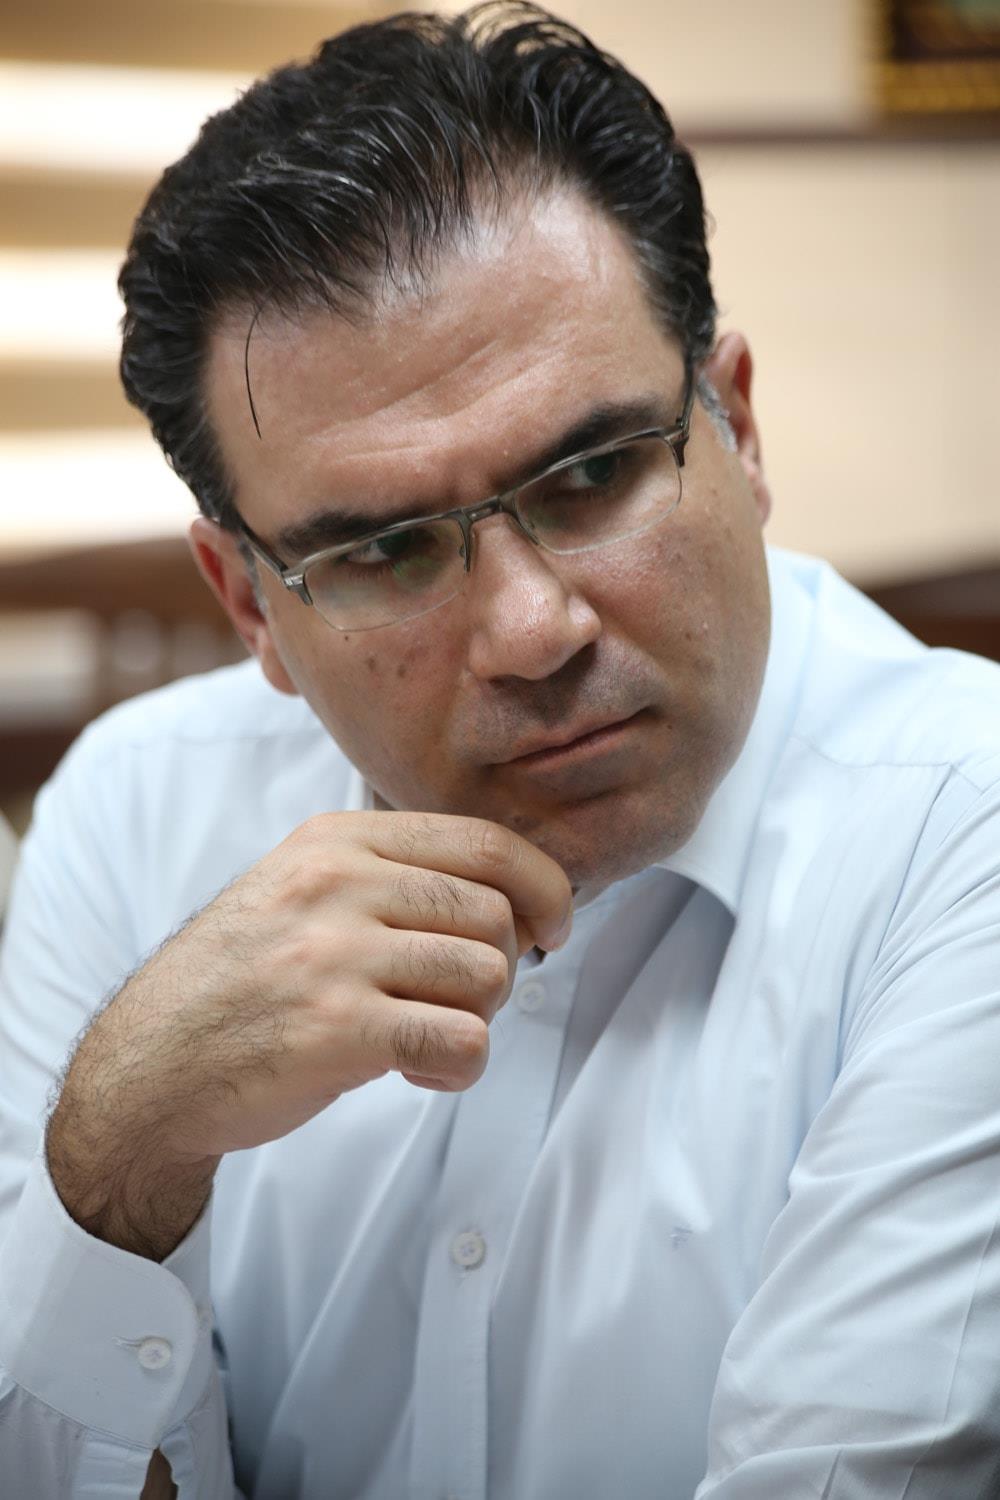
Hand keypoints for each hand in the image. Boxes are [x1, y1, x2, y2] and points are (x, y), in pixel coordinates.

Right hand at [47, 812, 571, 1255]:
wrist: (152, 1063)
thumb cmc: (244, 981)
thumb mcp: (304, 892)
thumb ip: (397, 879)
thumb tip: (523, 900)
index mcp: (337, 840)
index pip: (484, 841)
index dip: (544, 885)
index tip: (554, 924)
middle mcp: (337, 883)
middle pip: (496, 912)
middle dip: (502, 964)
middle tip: (458, 999)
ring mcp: (335, 954)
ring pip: (489, 974)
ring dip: (478, 1019)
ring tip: (427, 1035)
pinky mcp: (338, 1029)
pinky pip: (463, 1040)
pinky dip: (460, 1066)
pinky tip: (420, 1072)